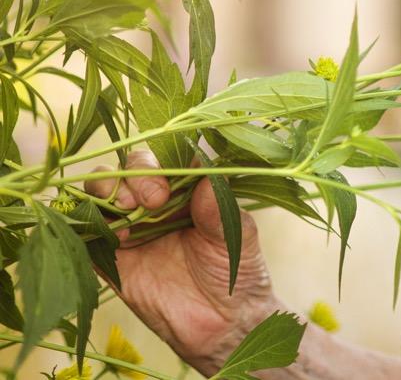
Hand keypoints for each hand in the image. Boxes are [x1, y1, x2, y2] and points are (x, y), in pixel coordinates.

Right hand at [85, 147, 282, 374]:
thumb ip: (219, 209)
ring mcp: (131, 226)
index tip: (168, 186)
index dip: (161, 162)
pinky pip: (86, 231)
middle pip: (129, 167)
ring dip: (108, 192)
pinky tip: (116, 237)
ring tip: (128, 215)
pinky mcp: (112, 256)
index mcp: (188, 188)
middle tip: (152, 201)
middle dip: (133, 176)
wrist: (221, 323)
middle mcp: (156, 201)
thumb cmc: (236, 271)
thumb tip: (205, 177)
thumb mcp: (236, 236)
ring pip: (102, 191)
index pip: (166, 155)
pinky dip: (91, 225)